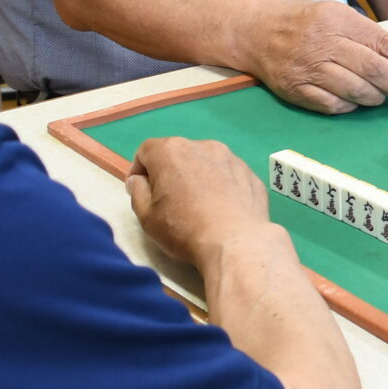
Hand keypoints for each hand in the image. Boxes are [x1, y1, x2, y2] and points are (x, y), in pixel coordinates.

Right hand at [127, 135, 277, 269]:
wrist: (235, 243)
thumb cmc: (184, 229)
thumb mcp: (147, 216)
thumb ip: (138, 191)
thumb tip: (139, 180)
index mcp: (171, 151)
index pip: (146, 151)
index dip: (139, 170)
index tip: (140, 190)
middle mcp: (202, 146)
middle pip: (178, 154)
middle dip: (169, 173)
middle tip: (168, 201)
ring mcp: (231, 158)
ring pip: (205, 163)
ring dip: (197, 177)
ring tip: (198, 205)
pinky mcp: (250, 173)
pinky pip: (228, 175)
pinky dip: (221, 186)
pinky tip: (221, 210)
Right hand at [243, 0, 387, 114]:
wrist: (256, 31)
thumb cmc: (304, 23)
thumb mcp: (335, 14)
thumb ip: (365, 34)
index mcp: (337, 19)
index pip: (383, 44)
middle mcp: (323, 43)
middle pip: (373, 70)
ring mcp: (307, 68)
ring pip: (356, 91)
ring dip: (376, 98)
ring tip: (381, 96)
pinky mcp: (295, 89)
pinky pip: (333, 105)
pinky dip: (350, 106)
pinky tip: (355, 101)